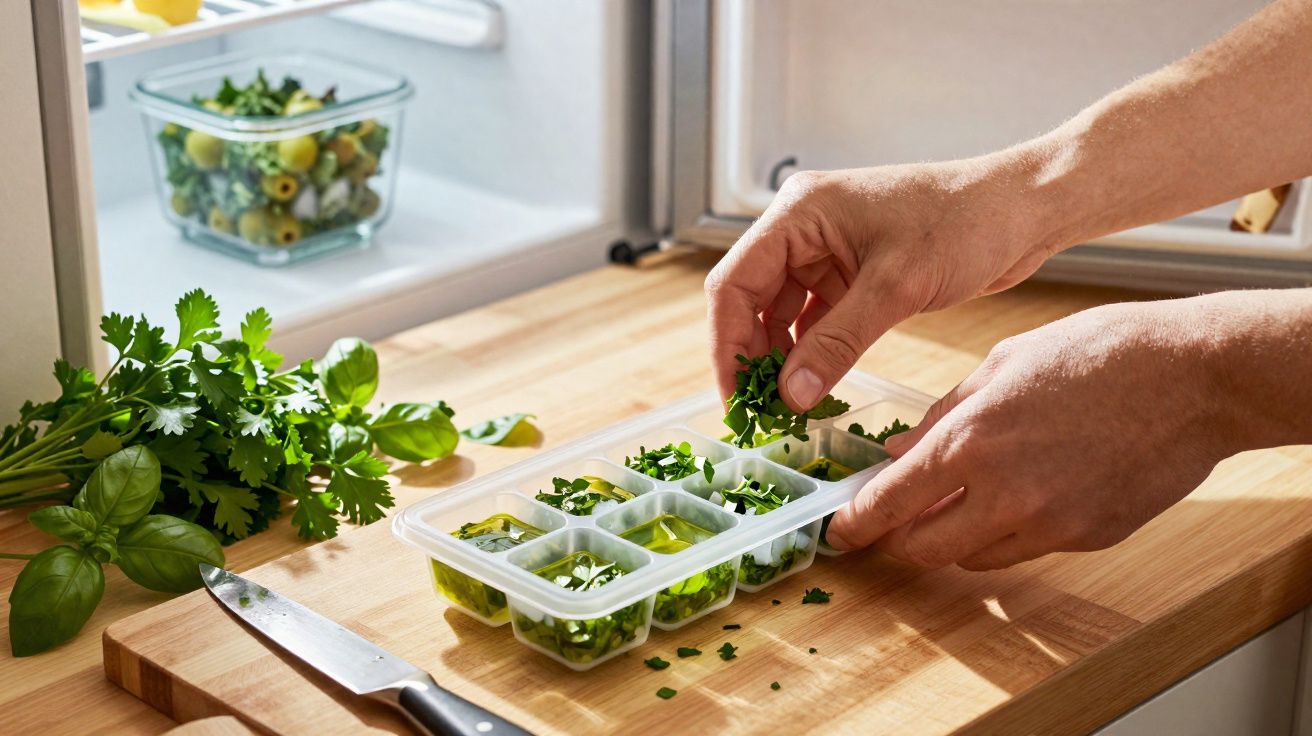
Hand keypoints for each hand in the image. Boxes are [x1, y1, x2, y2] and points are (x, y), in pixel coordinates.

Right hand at [704, 159, 1055, 408]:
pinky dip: (812, 352)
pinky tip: (815, 385)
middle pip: (750, 300)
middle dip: (752, 356)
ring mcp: (825, 250)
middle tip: (762, 411)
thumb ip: (837, 343)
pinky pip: (814, 318)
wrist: (1023, 209)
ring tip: (788, 406)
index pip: (735, 282)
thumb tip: (791, 394)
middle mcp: (803, 227)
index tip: (737, 397)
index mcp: (800, 211)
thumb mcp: (896, 287)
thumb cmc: (967, 221)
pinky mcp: (851, 272)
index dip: (727, 344)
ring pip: (779, 313)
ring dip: (782, 358)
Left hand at [824, 298, 1251, 568]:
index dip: (856, 524)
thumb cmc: (1100, 353)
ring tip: (961, 500)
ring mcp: (1050, 524)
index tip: (841, 531)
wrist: (1194, 377)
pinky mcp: (1088, 538)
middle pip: (925, 548)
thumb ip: (944, 414)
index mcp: (971, 441)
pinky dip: (1010, 530)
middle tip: (894, 522)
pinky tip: (1024, 492)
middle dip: (900, 539)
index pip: (890, 503)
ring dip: (955, 536)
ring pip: (976, 555)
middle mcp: (1005, 494)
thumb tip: (902, 450)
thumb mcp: (1003, 363)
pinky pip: (1028, 548)